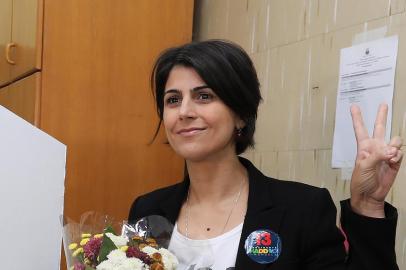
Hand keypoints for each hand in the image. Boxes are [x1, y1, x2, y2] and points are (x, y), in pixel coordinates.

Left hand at [350, 103, 402, 217]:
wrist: (370, 195)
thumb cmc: (361, 181)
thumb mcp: (364, 166)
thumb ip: (377, 155)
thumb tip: (391, 150)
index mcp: (363, 147)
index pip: (360, 129)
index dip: (357, 118)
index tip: (354, 106)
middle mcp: (375, 147)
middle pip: (380, 127)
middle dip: (382, 115)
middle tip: (383, 104)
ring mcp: (386, 153)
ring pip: (395, 140)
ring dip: (393, 146)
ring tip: (388, 155)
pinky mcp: (395, 161)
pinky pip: (400, 152)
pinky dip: (397, 156)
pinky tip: (392, 161)